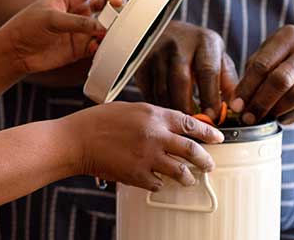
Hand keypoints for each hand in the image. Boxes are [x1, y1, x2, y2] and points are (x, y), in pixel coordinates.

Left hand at [0, 0, 123, 74]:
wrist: (14, 52)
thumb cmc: (26, 26)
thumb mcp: (50, 19)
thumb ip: (76, 22)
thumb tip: (102, 26)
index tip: (117, 0)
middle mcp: (78, 12)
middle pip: (106, 7)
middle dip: (115, 12)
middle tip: (119, 20)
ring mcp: (80, 30)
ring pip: (104, 28)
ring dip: (110, 31)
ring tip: (109, 36)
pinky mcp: (79, 48)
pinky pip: (98, 46)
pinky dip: (102, 47)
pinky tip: (97, 48)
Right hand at [61, 102, 220, 191]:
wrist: (77, 139)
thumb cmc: (98, 122)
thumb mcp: (130, 108)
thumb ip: (152, 117)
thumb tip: (170, 126)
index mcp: (153, 115)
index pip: (189, 123)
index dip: (207, 132)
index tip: (217, 138)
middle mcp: (155, 135)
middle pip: (192, 149)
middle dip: (205, 160)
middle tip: (209, 165)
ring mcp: (147, 156)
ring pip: (180, 171)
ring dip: (187, 177)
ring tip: (188, 179)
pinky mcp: (137, 174)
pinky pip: (158, 184)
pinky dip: (160, 184)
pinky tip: (157, 181)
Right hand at [133, 22, 237, 118]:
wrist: (167, 31)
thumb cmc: (198, 50)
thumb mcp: (218, 58)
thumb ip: (228, 82)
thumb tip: (236, 108)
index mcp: (203, 42)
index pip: (207, 71)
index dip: (210, 96)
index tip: (213, 117)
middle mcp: (178, 45)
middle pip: (181, 81)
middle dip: (188, 107)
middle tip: (195, 128)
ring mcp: (157, 53)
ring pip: (162, 89)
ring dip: (172, 111)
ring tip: (181, 128)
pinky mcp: (142, 63)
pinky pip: (148, 91)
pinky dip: (157, 106)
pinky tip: (166, 116)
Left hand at [232, 25, 293, 125]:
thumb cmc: (288, 58)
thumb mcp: (271, 52)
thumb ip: (253, 70)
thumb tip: (238, 100)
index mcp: (289, 36)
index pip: (262, 64)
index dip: (247, 87)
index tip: (236, 105)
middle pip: (280, 80)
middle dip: (260, 102)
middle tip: (247, 117)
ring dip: (275, 111)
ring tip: (261, 118)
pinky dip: (289, 116)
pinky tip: (278, 118)